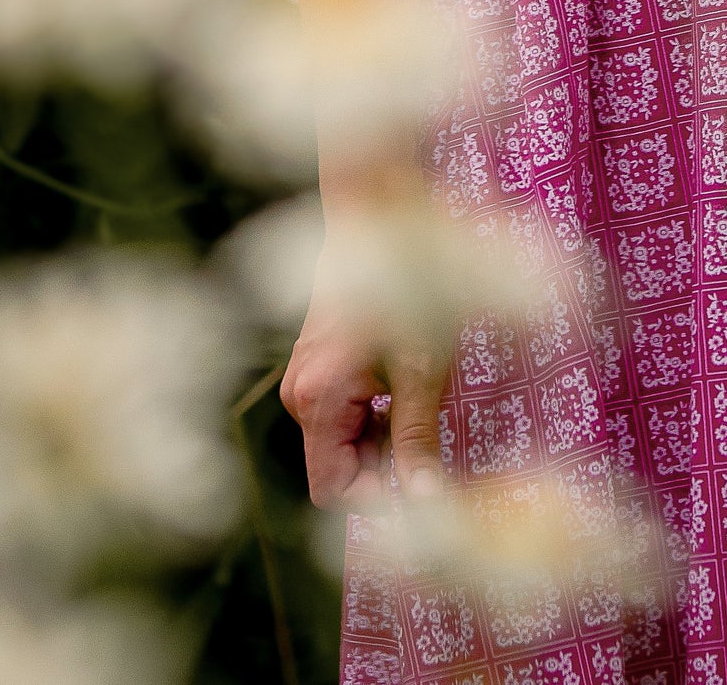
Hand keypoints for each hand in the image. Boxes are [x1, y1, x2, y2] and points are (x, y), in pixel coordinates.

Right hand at [280, 304, 444, 509]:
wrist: (378, 222)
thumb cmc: (405, 290)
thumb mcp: (421, 370)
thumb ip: (418, 440)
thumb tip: (427, 504)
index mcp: (318, 402)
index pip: (332, 492)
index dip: (378, 499)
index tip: (421, 485)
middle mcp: (298, 397)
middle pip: (337, 469)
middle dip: (383, 467)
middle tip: (428, 436)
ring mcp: (303, 380)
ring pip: (340, 443)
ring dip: (380, 440)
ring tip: (415, 398)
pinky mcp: (314, 367)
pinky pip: (339, 416)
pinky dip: (371, 416)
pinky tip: (399, 384)